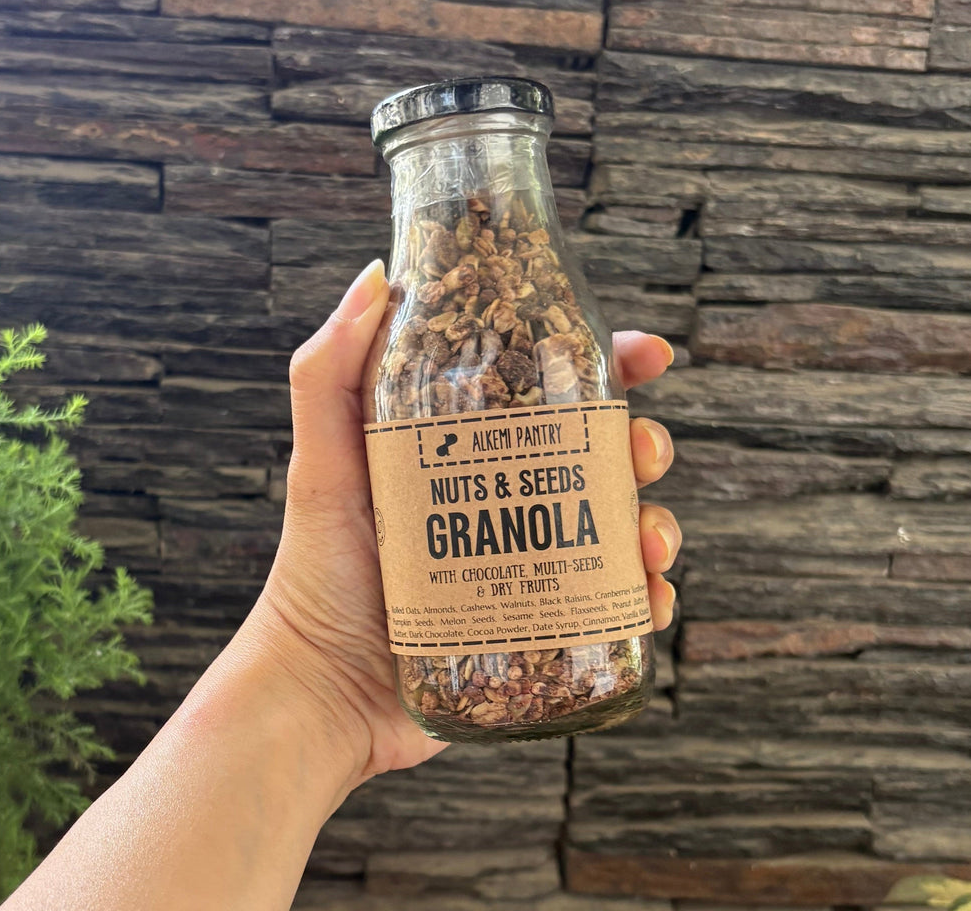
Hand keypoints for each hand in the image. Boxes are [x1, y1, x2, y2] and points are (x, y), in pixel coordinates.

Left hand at [258, 259, 680, 787]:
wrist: (322, 693)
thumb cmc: (316, 575)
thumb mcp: (323, 463)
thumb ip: (328, 371)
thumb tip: (373, 277)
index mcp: (471, 450)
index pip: (548, 390)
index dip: (607, 365)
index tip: (645, 353)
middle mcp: (508, 499)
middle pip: (600, 454)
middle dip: (642, 443)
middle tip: (642, 451)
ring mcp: (530, 564)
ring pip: (620, 526)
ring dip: (654, 522)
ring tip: (646, 541)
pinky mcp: (543, 624)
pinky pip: (614, 604)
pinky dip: (645, 598)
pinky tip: (646, 600)